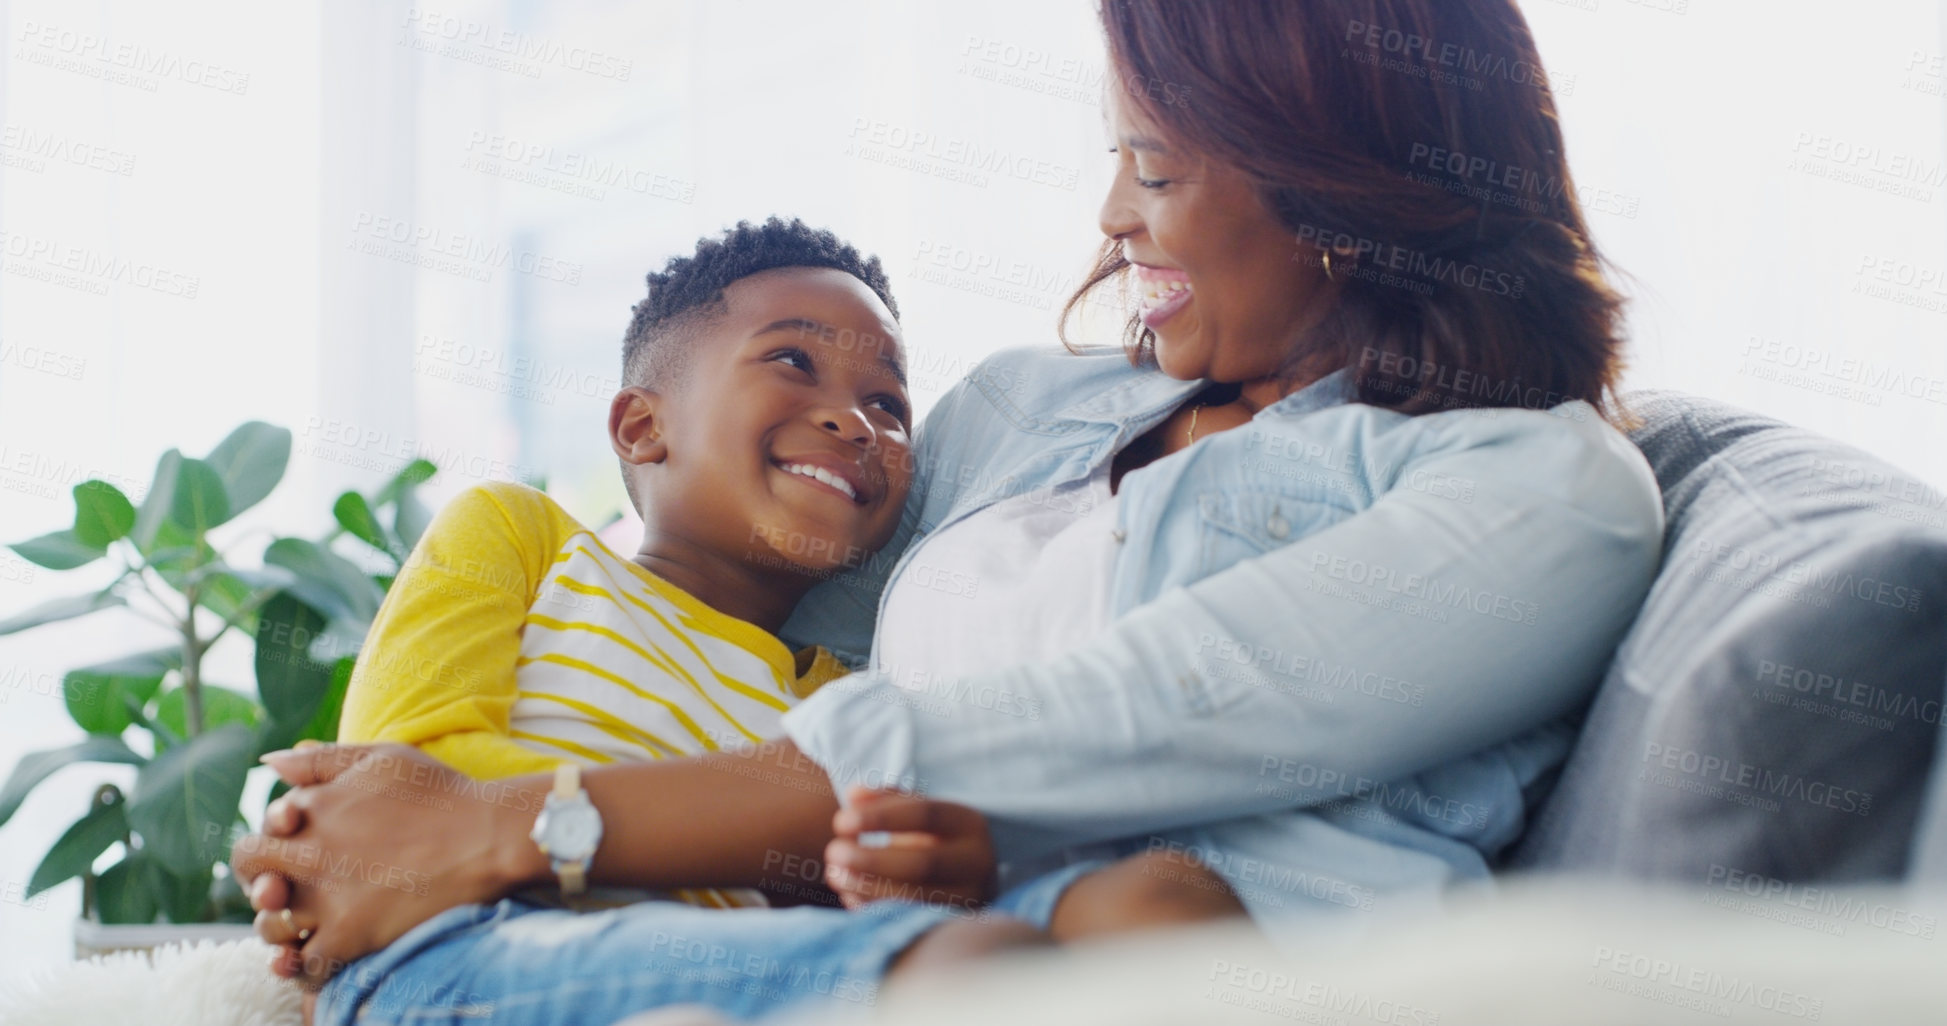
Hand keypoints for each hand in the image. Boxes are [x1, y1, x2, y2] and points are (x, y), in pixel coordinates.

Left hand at [230, 742, 543, 986]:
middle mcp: (308, 853)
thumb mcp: (381, 757)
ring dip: (278, 925)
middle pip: (251, 875)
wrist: (487, 837)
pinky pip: (303, 964)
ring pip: (269, 925)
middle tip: (284, 888)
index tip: (296, 850)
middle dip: (260, 881)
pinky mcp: (350, 935)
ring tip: (303, 922)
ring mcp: (327, 898)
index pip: (258, 833)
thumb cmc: (441, 792)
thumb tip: (267, 762)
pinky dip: (300, 965)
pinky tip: (315, 954)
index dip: (270, 843)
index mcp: (311, 809)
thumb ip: (321, 760)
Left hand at [823, 786, 995, 915]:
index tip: (841, 821)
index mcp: (969, 824)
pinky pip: (908, 921)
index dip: (881, 817)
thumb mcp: (916, 812)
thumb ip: (885, 799)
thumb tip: (853, 795)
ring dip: (866, 887)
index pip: (926, 815)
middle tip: (833, 852)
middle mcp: (977, 863)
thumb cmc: (930, 837)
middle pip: (923, 863)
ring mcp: (968, 900)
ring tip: (833, 874)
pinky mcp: (951, 924)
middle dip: (871, 859)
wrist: (963, 877)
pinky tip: (848, 894)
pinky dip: (873, 908)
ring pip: (915, 898)